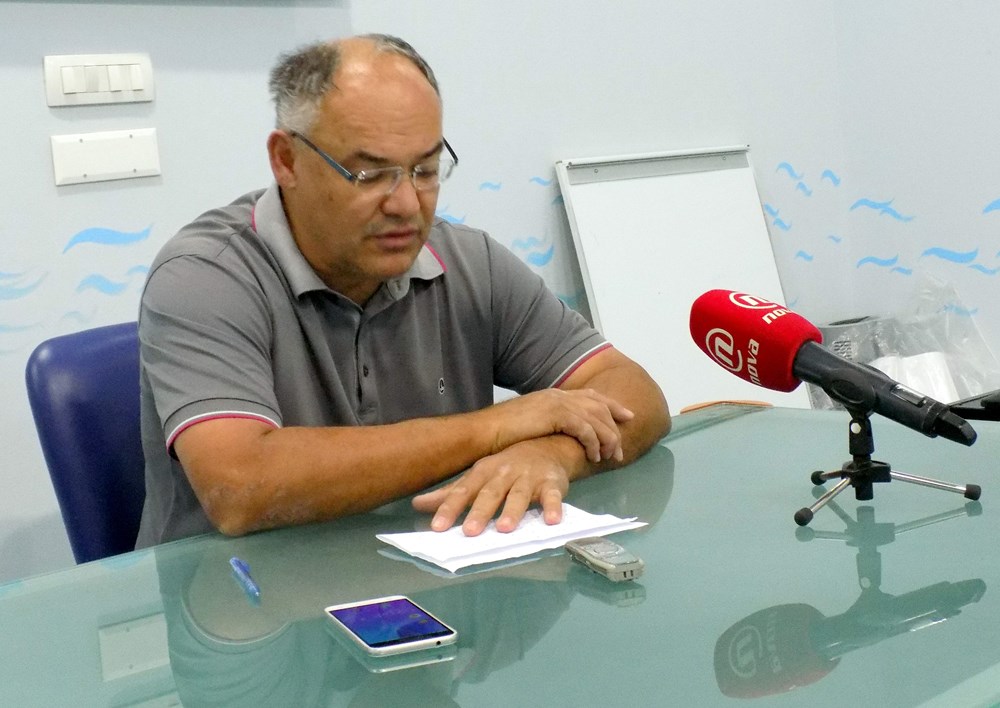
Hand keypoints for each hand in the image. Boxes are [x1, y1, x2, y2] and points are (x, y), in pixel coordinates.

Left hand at [411, 437, 581, 535]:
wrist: (545, 446)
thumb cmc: (505, 468)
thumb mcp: (477, 477)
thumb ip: (450, 493)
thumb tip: (417, 504)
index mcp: (483, 473)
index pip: (463, 491)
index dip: (449, 508)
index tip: (437, 527)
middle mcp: (504, 473)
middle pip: (490, 494)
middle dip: (480, 512)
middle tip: (470, 532)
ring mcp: (528, 478)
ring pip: (519, 495)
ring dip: (512, 511)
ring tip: (505, 529)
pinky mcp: (552, 483)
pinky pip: (553, 496)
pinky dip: (554, 507)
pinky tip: (552, 520)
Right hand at [490, 388, 633, 463]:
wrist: (486, 431)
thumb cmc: (503, 433)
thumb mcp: (531, 424)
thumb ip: (548, 424)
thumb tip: (562, 435)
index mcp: (554, 394)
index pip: (591, 396)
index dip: (612, 405)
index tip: (627, 416)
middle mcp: (558, 395)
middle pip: (599, 406)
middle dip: (615, 426)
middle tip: (621, 449)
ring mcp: (557, 403)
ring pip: (596, 418)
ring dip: (607, 439)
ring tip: (611, 457)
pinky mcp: (556, 415)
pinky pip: (585, 428)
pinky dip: (594, 443)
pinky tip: (594, 456)